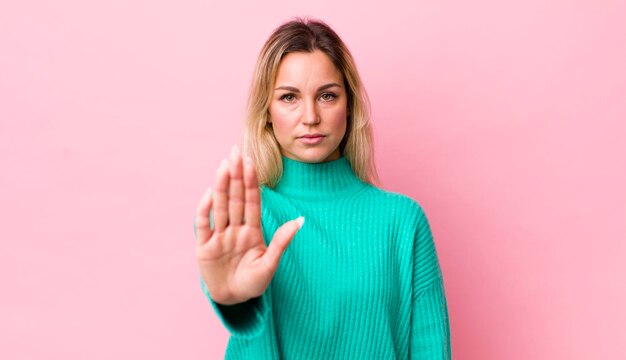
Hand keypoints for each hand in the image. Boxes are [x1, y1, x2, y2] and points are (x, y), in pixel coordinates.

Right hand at [195, 145, 303, 304]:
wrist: (233, 301)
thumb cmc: (253, 283)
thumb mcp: (270, 265)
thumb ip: (282, 242)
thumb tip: (299, 220)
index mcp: (252, 231)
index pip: (252, 202)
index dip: (251, 182)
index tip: (252, 162)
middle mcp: (235, 229)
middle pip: (235, 198)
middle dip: (235, 175)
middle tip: (235, 152)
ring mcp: (219, 237)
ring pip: (220, 207)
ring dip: (221, 186)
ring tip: (224, 165)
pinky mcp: (204, 248)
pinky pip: (204, 225)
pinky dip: (206, 210)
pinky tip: (210, 193)